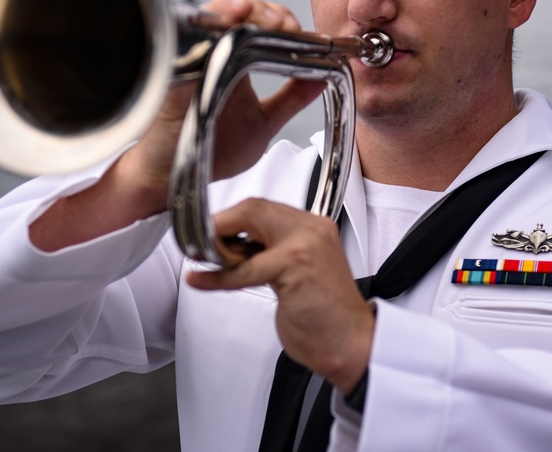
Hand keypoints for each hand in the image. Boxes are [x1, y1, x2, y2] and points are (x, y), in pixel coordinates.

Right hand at [30, 0, 322, 250]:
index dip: (280, 19)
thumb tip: (324, 77)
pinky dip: (206, 28)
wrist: (173, 178)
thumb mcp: (264, 123)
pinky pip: (186, 39)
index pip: (258, 23)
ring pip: (209, 15)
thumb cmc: (211, 150)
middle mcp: (211, 54)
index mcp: (234, 61)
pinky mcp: (173, 72)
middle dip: (264, 10)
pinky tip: (226, 25)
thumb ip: (292, 99)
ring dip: (236, 10)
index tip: (302, 32)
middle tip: (286, 24)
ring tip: (254, 14)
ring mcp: (190, 60)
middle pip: (235, 9)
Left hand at [186, 198, 374, 392]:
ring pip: (247, 229)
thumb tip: (231, 247)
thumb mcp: (297, 272)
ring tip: (202, 258)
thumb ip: (270, 253)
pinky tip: (202, 280)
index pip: (263, 207)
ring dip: (216, 246)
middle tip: (198, 242)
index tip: (211, 232)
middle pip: (252, 208)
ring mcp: (304, 245)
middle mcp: (311, 229)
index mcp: (313, 227)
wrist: (353, 345)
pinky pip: (244, 268)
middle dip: (219, 225)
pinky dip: (218, 276)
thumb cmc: (325, 316)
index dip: (231, 218)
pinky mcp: (294, 266)